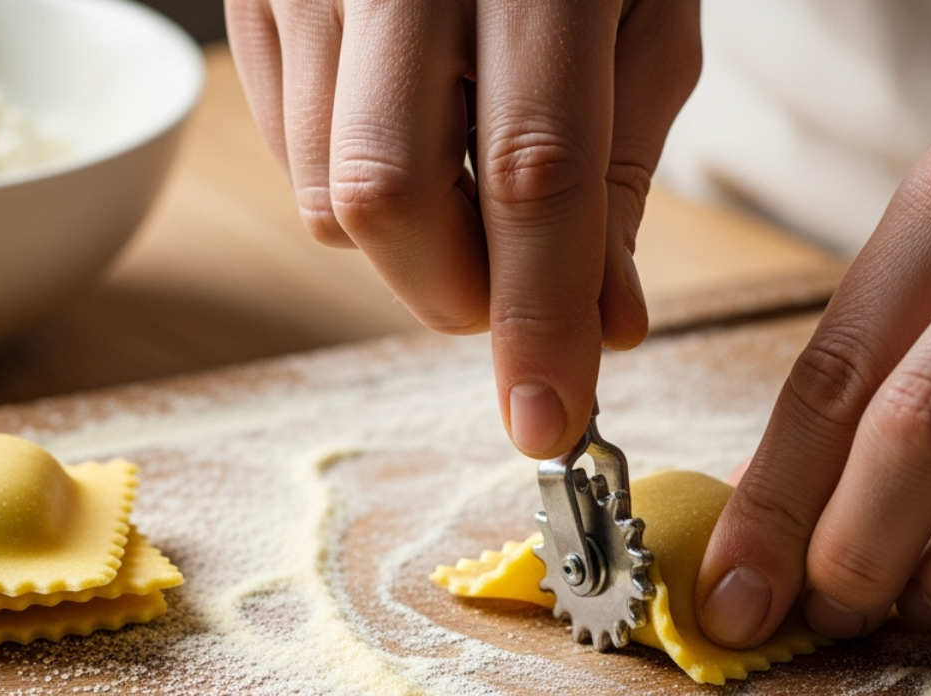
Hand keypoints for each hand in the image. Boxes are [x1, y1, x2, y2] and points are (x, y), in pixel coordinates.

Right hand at [226, 0, 700, 456]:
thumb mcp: (643, 16)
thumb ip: (622, 172)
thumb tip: (603, 325)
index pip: (535, 171)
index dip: (541, 314)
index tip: (551, 421)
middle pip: (392, 196)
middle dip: (458, 295)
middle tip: (512, 304)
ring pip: (327, 194)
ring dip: (408, 247)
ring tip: (466, 189)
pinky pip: (287, 149)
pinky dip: (353, 186)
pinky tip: (410, 130)